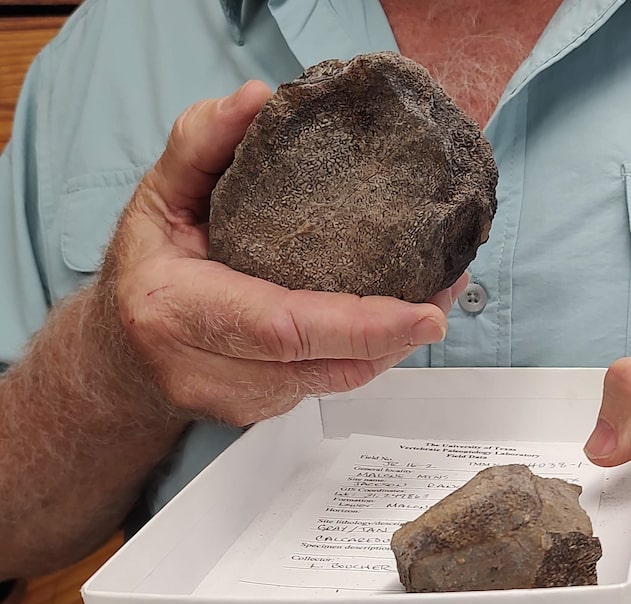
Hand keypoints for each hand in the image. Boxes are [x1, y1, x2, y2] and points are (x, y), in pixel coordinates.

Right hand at [96, 81, 462, 425]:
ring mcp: (238, 401)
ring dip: (391, 347)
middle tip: (448, 294)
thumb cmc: (141, 275)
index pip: (285, 328)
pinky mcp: (260, 412)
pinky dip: (363, 355)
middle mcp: (208, 369)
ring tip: (433, 300)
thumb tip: (258, 101)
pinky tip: (389, 325)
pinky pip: (327, 385)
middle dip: (398, 335)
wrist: (118, 357)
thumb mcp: (156, 200)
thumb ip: (200, 144)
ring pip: (335, 381)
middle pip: (326, 365)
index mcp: (177, 312)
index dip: (363, 325)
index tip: (426, 311)